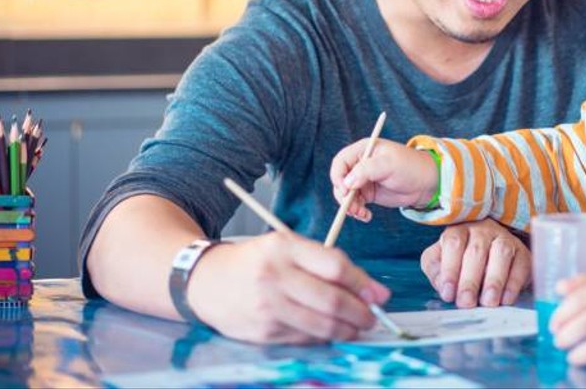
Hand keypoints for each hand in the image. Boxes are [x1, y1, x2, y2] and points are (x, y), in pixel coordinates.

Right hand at [185, 229, 389, 343]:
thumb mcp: (286, 247)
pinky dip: (323, 337)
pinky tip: (330, 332)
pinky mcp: (262, 332)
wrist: (205, 281)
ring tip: (357, 327)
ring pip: (321, 325)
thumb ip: (324, 262)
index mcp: (283, 248)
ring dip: (347, 330)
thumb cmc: (254, 261)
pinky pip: (304, 338)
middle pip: (331, 300)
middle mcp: (274, 277)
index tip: (379, 294)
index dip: (362, 283)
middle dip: (360, 312)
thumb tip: (368, 288)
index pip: (335, 266)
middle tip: (373, 317)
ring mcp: (267, 307)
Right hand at [330, 138, 437, 219]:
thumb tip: (346, 183)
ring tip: (362, 214)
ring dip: (349, 206)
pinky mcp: (368, 193)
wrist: (425, 183)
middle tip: (352, 208)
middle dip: (343, 196)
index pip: (340, 162)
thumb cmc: (409, 167)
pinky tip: (366, 216)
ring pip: (346, 195)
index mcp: (363, 150)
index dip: (338, 176)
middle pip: (340, 180)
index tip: (345, 190)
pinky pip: (354, 203)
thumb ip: (366, 170)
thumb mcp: (388, 165)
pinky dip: (357, 211)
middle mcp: (360, 164)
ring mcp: (363, 179)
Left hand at [422, 219, 530, 307]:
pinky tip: (506, 299)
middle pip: (476, 251)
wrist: (492, 250)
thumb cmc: (461, 258)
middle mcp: (483, 230)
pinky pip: (521, 264)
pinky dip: (514, 283)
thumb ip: (436, 270)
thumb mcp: (441, 259)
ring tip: (488, 302)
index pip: (454, 243)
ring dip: (494, 280)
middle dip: (470, 280)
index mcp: (459, 230)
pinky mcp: (523, 252)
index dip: (450, 269)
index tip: (448, 293)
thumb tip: (442, 286)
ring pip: (501, 253)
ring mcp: (505, 239)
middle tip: (466, 303)